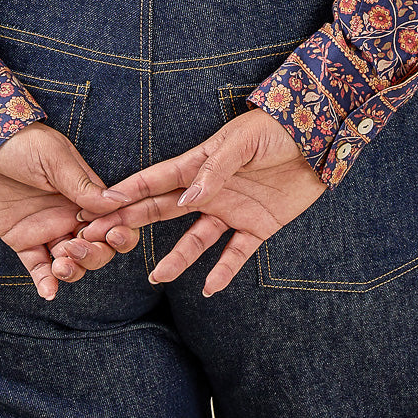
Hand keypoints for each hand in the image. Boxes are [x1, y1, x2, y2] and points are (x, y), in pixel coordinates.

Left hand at [0, 121, 132, 299]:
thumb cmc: (21, 142)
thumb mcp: (55, 158)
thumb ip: (83, 184)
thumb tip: (120, 201)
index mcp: (84, 193)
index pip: (113, 220)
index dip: (117, 232)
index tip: (108, 233)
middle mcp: (70, 215)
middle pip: (97, 247)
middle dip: (95, 254)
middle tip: (75, 246)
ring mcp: (46, 229)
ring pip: (71, 262)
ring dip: (73, 270)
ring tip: (60, 265)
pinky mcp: (22, 240)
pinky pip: (38, 267)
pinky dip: (46, 283)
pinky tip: (49, 291)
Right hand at [47, 108, 326, 296]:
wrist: (316, 138)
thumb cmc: (274, 129)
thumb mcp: (241, 142)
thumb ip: (214, 171)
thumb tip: (186, 200)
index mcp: (200, 164)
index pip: (158, 180)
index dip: (130, 191)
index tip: (100, 204)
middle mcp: (210, 190)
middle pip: (166, 210)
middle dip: (135, 223)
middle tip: (104, 239)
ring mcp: (232, 210)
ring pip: (197, 239)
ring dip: (178, 258)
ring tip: (157, 276)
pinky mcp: (258, 227)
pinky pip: (236, 254)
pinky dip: (223, 271)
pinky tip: (209, 288)